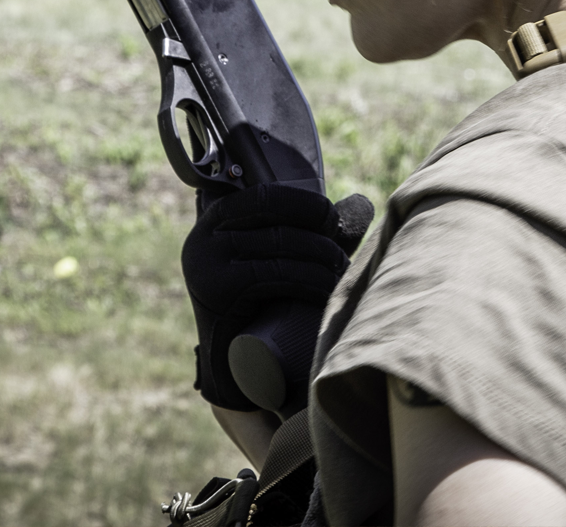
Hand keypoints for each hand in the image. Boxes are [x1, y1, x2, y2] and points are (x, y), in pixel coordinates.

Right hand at [183, 182, 373, 410]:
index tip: (332, 220)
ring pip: (280, 247)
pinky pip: (271, 275)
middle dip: (321, 239)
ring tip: (342, 274)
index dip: (305, 204)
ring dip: (322, 259)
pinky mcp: (216, 295)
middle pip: (278, 224)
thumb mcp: (287, 259)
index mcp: (217, 220)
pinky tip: (328, 289)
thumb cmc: (268, 306)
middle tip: (344, 259)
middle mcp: (204, 239)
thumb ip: (319, 232)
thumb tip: (361, 203)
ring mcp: (206, 267)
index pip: (265, 195)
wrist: (235, 369)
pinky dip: (308, 279)